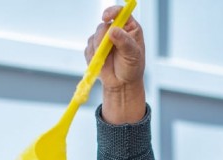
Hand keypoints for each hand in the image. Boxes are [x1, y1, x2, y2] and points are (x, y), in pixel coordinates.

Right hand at [86, 6, 145, 123]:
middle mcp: (116, 30)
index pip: (120, 12)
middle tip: (105, 49)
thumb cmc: (132, 69)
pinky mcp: (94, 48)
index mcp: (129, 28)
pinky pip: (88, 48)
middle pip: (103, 25)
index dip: (112, 12)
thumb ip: (124, 42)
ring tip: (107, 61)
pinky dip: (93, 57)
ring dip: (98, 50)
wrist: (122, 84)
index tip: (106, 18)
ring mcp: (104, 39)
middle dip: (102, 38)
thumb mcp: (133, 55)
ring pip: (94, 37)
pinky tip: (101, 63)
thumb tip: (113, 30)